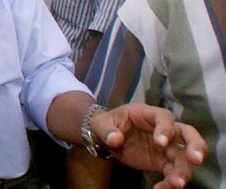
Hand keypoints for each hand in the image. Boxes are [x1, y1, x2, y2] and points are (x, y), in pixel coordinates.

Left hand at [90, 103, 205, 187]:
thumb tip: (115, 139)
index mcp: (147, 114)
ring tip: (177, 184)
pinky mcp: (163, 162)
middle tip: (195, 159)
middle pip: (188, 134)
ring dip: (183, 171)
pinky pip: (172, 173)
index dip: (165, 129)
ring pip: (183, 158)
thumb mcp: (101, 123)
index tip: (160, 143)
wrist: (106, 136)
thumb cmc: (107, 123)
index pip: (164, 117)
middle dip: (195, 146)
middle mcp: (162, 130)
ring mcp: (166, 147)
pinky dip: (170, 182)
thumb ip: (107, 130)